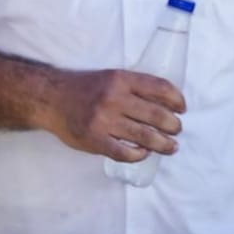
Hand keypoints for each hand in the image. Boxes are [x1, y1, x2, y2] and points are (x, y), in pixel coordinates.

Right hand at [49, 68, 184, 160]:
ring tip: (171, 146)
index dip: (176, 99)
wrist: (50, 98)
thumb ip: (133, 88)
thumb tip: (165, 104)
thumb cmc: (84, 88)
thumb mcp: (109, 78)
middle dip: (173, 126)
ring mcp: (104, 120)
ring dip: (164, 144)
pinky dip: (139, 155)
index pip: (159, 88)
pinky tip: (144, 153)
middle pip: (157, 115)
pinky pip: (125, 153)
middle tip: (177, 130)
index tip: (182, 108)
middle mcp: (113, 98)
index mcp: (120, 79)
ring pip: (145, 137)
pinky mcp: (95, 140)